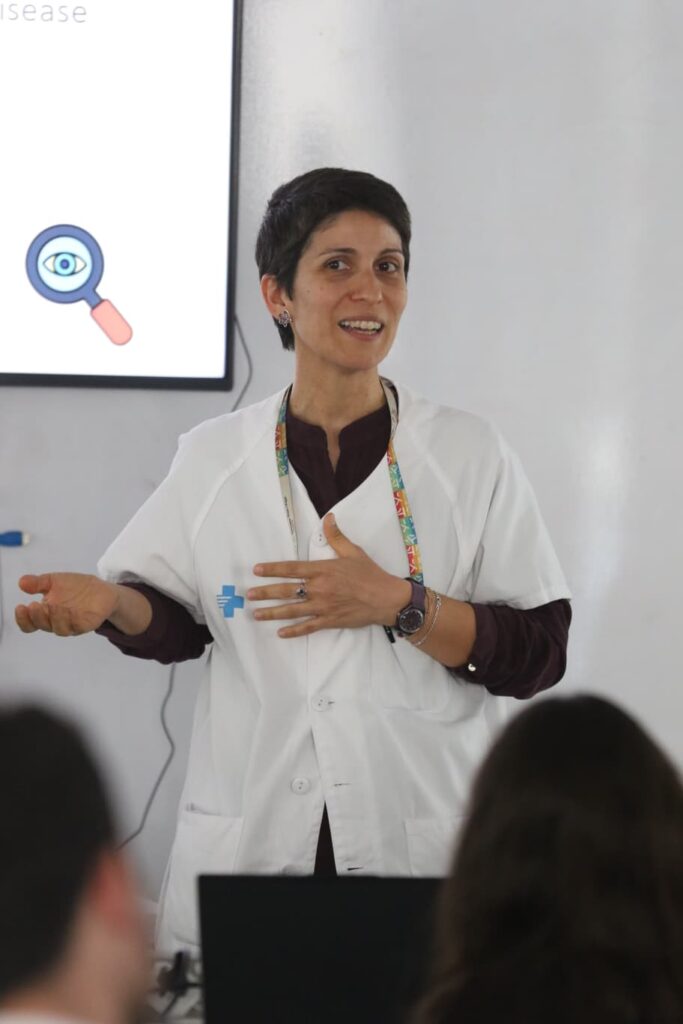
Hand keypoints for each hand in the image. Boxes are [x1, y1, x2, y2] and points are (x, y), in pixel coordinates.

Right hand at [15, 572, 119, 635]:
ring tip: (53, 606)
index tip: (20, 607)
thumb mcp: (54, 581)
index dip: (23, 619)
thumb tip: (22, 582)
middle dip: (37, 617)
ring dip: (55, 618)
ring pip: (60, 629)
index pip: (30, 623)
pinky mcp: (87, 624)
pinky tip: (69, 610)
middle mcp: (57, 622)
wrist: (101, 590)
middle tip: (34, 605)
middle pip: (43, 626)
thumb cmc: (74, 587)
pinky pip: (78, 626)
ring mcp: (72, 625)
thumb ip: (38, 583)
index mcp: (45, 614)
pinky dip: (73, 620)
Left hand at [247, 513, 410, 638]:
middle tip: (249, 595)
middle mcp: (319, 589)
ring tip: (256, 614)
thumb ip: (337, 537)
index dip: (272, 569)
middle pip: (286, 591)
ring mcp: (323, 607)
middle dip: (265, 592)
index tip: (256, 570)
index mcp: (323, 570)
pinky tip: (280, 632)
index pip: (292, 568)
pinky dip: (293, 631)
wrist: (387, 599)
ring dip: (272, 612)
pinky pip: (307, 627)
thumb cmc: (370, 574)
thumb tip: (328, 518)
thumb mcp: (353, 552)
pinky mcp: (329, 621)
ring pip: (292, 610)